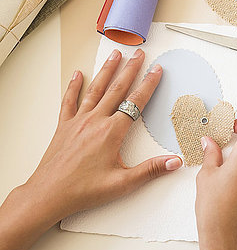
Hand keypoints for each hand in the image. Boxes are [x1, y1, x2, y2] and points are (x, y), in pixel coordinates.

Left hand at [0, 49, 181, 249]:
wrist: (49, 194)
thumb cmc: (83, 190)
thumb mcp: (123, 183)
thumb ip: (151, 170)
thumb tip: (175, 162)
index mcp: (112, 132)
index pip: (136, 102)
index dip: (148, 85)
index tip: (156, 71)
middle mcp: (95, 121)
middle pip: (117, 89)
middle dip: (130, 69)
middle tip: (139, 54)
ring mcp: (78, 121)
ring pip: (96, 89)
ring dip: (107, 71)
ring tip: (115, 55)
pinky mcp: (64, 126)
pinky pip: (69, 101)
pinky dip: (74, 86)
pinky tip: (77, 75)